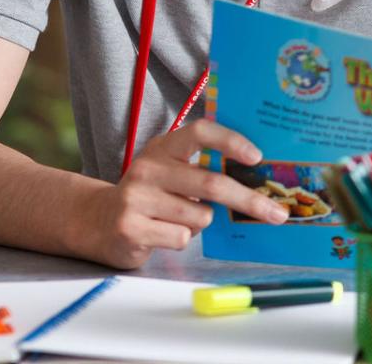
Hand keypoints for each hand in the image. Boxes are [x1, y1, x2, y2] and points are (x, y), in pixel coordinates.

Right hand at [73, 120, 286, 268]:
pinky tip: (160, 233)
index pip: (200, 132)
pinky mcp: (130, 227)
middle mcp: (148, 168)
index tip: (258, 157)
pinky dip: (181, 239)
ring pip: (199, 216)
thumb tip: (257, 182)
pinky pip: (181, 237)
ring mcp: (136, 197)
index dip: (231, 141)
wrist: (95, 221)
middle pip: (211, 183)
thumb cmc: (149, 196)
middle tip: (276, 214)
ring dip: (202, 223)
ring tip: (179, 219)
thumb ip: (202, 169)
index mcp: (164, 148)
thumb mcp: (170, 172)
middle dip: (249, 200)